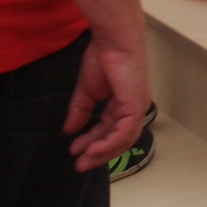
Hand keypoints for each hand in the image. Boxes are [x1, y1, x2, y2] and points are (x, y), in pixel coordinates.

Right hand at [65, 33, 150, 171]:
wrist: (113, 42)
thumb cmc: (103, 58)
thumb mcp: (87, 91)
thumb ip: (80, 111)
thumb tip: (69, 130)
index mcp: (124, 103)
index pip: (110, 129)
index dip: (93, 142)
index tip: (75, 152)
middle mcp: (134, 107)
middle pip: (119, 139)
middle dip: (99, 153)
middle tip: (80, 165)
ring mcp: (137, 106)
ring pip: (124, 139)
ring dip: (103, 152)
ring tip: (84, 159)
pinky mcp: (136, 105)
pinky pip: (125, 131)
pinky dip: (110, 143)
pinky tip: (94, 149)